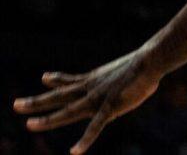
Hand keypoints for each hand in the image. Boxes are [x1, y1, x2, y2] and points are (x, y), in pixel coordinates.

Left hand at [13, 50, 161, 153]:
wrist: (151, 60)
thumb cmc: (145, 64)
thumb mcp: (125, 74)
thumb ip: (117, 85)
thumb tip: (118, 95)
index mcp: (95, 79)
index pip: (71, 80)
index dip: (56, 79)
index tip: (45, 78)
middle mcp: (90, 89)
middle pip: (58, 96)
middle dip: (36, 102)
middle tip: (16, 104)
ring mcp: (97, 98)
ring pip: (67, 111)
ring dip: (47, 120)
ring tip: (29, 124)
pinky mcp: (109, 107)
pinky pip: (95, 126)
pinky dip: (85, 140)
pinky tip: (74, 152)